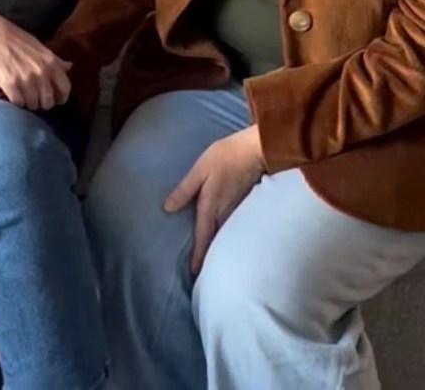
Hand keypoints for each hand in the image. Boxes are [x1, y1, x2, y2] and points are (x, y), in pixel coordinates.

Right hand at [0, 7, 71, 110]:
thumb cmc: (12, 37)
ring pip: (33, 104)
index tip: (54, 100)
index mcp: (50, 61)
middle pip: (48, 101)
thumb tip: (70, 66)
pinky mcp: (10, 84)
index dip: (60, 98)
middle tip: (33, 99)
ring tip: (20, 96)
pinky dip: (14, 102)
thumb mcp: (38, 46)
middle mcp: (41, 71)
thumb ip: (54, 59)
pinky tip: (10, 95)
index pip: (65, 88)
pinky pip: (18, 103)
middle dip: (41, 103)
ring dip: (27, 103)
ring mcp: (26, 79)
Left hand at [164, 125, 265, 273]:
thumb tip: (167, 208)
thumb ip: (184, 190)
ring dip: (219, 248)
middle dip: (210, 257)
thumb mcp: (199, 171)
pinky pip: (234, 227)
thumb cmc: (224, 157)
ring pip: (226, 235)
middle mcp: (225, 213)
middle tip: (203, 274)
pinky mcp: (244, 205)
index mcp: (211, 207)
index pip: (203, 237)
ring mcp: (237, 211)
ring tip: (213, 261)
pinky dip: (228, 237)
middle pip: (216, 241)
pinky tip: (226, 240)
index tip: (195, 273)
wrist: (256, 151)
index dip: (198, 255)